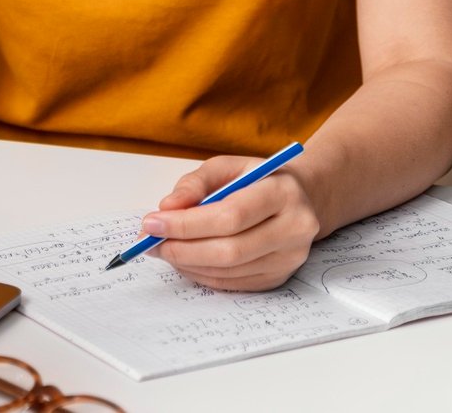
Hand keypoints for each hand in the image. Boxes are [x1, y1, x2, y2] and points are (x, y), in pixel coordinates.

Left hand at [140, 155, 322, 291]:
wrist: (301, 198)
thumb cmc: (257, 179)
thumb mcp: (227, 167)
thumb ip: (195, 184)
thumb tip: (167, 208)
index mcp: (283, 193)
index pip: (231, 215)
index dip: (187, 223)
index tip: (152, 223)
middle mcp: (295, 229)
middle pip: (230, 250)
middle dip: (182, 247)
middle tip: (151, 242)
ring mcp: (290, 258)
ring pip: (230, 271)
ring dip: (188, 263)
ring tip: (163, 249)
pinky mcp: (280, 277)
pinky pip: (234, 283)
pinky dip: (202, 274)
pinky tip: (185, 260)